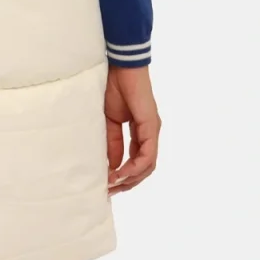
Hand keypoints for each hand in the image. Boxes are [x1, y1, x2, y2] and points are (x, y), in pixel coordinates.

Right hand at [105, 64, 160, 193]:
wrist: (121, 68)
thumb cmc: (114, 88)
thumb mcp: (109, 121)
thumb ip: (112, 143)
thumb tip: (112, 167)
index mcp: (140, 132)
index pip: (136, 161)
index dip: (123, 175)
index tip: (107, 184)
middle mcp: (149, 134)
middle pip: (144, 168)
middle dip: (128, 182)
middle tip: (110, 191)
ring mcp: (152, 131)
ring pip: (148, 165)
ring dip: (131, 178)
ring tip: (114, 184)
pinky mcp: (151, 126)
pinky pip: (147, 155)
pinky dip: (135, 167)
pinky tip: (121, 173)